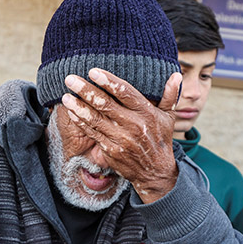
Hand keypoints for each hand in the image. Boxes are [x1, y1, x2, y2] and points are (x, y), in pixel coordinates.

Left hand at [62, 68, 182, 202]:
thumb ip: (169, 95)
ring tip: (66, 96)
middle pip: (105, 104)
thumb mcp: (168, 117)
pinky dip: (81, 122)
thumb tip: (176, 74)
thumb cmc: (160, 140)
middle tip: (70, 79)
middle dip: (86, 90)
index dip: (108, 81)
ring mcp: (120, 139)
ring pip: (95, 119)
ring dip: (78, 106)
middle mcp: (133, 125)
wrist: (155, 172)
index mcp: (146, 113)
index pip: (125, 92)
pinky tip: (72, 112)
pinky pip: (92, 133)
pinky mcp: (110, 150)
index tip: (93, 71)